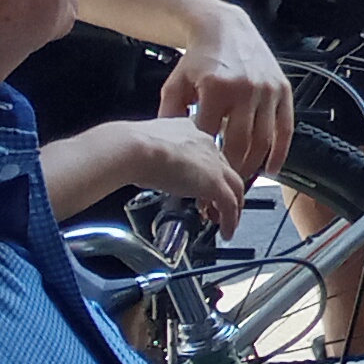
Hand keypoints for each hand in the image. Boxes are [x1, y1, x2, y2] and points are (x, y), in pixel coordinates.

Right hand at [98, 116, 251, 230]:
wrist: (132, 148)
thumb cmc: (130, 148)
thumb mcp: (145, 151)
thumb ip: (152, 159)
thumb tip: (146, 172)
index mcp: (187, 132)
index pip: (205, 153)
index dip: (204, 171)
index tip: (198, 185)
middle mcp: (205, 144)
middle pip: (224, 169)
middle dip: (220, 189)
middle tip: (212, 206)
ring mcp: (213, 164)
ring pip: (234, 187)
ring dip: (230, 206)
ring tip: (222, 221)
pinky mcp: (215, 183)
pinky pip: (230, 205)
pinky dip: (230, 220)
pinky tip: (226, 232)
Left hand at [159, 4, 293, 179]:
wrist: (224, 29)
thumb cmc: (199, 58)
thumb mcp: (175, 85)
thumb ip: (170, 116)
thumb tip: (172, 146)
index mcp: (217, 89)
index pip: (210, 136)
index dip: (204, 161)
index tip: (199, 177)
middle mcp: (246, 90)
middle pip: (240, 143)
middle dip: (230, 170)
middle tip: (222, 186)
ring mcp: (267, 90)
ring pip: (264, 139)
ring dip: (253, 165)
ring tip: (242, 179)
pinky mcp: (283, 89)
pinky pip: (286, 128)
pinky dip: (281, 152)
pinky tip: (272, 168)